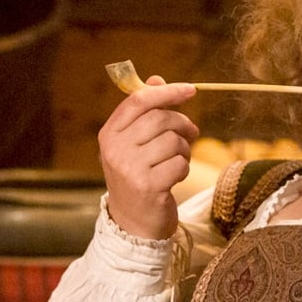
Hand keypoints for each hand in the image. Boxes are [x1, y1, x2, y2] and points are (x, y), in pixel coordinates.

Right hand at [99, 75, 198, 239]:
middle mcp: (116, 149)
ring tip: (178, 160)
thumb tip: (157, 78)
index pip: (139, 101)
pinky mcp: (148, 186)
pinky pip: (179, 164)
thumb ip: (146, 113)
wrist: (133, 223)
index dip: (167, 91)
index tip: (190, 90)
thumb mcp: (135, 144)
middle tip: (191, 134)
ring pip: (173, 141)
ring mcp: (130, 168)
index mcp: (110, 133)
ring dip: (185, 150)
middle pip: (161, 118)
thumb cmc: (138, 177)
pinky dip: (183, 169)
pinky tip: (174, 177)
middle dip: (183, 124)